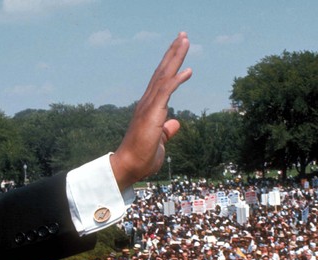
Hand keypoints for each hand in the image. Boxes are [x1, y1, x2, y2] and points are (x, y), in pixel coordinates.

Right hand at [111, 32, 191, 189]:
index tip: (179, 49)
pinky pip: (165, 92)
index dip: (170, 64)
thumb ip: (166, 131)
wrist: (128, 167)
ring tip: (184, 40)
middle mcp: (147, 102)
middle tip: (183, 35)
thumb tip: (175, 122)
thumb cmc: (141, 158)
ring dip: (175, 57)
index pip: (161, 80)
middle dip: (173, 52)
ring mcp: (148, 107)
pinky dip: (176, 80)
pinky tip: (188, 70)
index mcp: (149, 107)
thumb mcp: (159, 141)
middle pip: (162, 71)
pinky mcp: (151, 114)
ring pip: (163, 76)